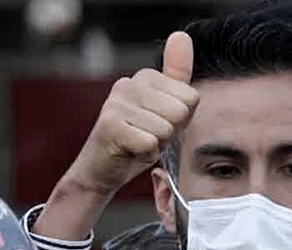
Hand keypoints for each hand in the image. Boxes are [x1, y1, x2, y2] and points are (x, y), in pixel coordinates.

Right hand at [63, 31, 198, 195]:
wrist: (101, 170)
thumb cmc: (136, 141)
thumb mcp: (164, 110)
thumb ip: (176, 77)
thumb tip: (182, 36)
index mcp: (145, 77)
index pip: (191, 98)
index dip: (180, 121)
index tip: (157, 125)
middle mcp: (129, 83)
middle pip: (181, 113)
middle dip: (170, 135)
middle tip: (147, 137)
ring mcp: (117, 103)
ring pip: (166, 130)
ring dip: (156, 147)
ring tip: (136, 144)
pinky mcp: (110, 125)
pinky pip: (150, 144)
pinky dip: (144, 156)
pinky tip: (129, 152)